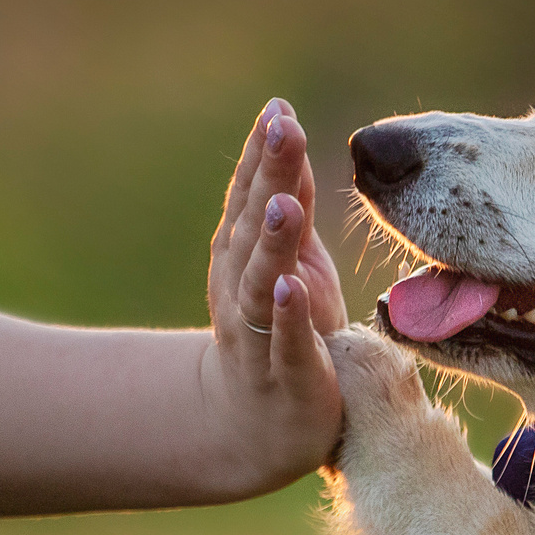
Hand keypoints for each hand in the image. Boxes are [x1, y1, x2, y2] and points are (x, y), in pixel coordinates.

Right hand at [199, 99, 347, 493]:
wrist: (257, 426)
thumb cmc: (286, 330)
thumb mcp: (294, 258)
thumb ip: (291, 199)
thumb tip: (286, 127)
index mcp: (244, 253)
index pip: (250, 195)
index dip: (262, 154)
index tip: (278, 109)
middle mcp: (241, 286)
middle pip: (253, 225)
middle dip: (266, 178)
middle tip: (282, 131)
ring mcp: (258, 331)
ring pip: (261, 280)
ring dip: (271, 241)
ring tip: (284, 203)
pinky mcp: (284, 375)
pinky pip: (283, 342)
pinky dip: (285, 315)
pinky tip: (290, 287)